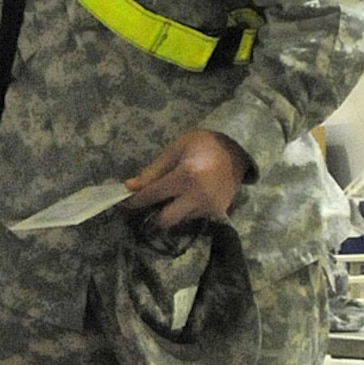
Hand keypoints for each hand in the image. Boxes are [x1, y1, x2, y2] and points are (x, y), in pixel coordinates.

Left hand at [123, 130, 248, 226]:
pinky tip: (189, 195)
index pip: (153, 195)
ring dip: (172, 211)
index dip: (136, 200)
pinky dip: (186, 210)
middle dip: (154, 214)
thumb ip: (153, 171)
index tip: (126, 202)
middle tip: (149, 203)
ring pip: (179, 220)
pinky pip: (193, 217)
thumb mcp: (175, 150)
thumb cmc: (202, 144)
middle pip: (166, 220)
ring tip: (174, 194)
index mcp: (187, 176)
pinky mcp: (218, 211)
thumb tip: (130, 187)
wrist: (237, 149)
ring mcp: (210, 206)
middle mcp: (199, 195)